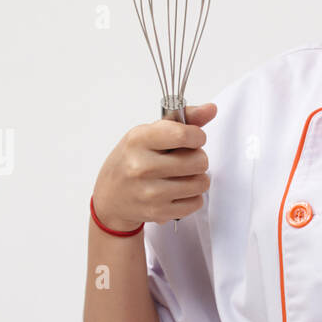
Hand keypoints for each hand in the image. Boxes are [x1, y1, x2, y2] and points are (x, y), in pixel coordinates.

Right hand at [91, 102, 216, 229]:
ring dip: (198, 178)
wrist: (110, 197)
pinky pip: (196, 202)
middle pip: (198, 160)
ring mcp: (150, 192)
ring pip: (201, 182)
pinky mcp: (159, 212)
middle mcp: (142, 166)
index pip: (183, 135)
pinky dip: (192, 196)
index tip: (194, 139)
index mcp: (138, 140)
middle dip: (198, 158)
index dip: (197, 136)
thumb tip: (211, 109)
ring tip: (183, 175)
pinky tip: (178, 191)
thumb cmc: (132, 160)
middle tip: (186, 159)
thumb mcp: (149, 134)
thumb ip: (182, 120)